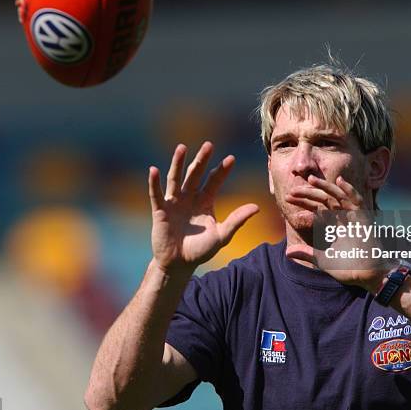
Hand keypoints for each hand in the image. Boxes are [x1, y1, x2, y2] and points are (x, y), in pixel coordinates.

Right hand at [148, 141, 258, 275]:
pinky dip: (154, 182)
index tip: (231, 159)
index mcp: (205, 201)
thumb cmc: (200, 250)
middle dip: (202, 160)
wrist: (179, 264)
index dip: (222, 170)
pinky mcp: (160, 210)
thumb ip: (237, 220)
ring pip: (176, 178)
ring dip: (178, 163)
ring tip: (182, 147)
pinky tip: (153, 170)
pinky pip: (156, 194)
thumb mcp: (222, 235)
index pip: (214, 181)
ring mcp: (174, 202)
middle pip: (196, 174)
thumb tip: (257, 207)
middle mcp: (189, 197)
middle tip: (209, 145)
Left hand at [285, 174, 392, 292]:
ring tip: (311, 179)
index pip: (317, 208)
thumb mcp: (321, 259)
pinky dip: (350, 191)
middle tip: (293, 190)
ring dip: (326, 186)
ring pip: (338, 196)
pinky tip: (340, 180)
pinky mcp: (364, 219)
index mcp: (334, 225)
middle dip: (309, 194)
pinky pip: (358, 201)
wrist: (364, 276)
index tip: (288, 198)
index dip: (303, 202)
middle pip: (324, 200)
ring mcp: (354, 217)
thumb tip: (287, 252)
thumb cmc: (347, 269)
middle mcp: (343, 218)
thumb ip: (306, 253)